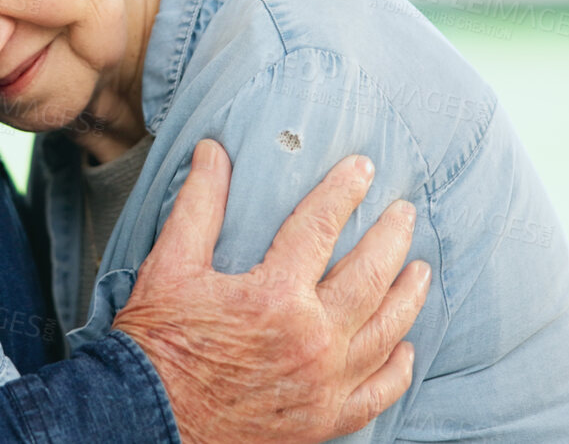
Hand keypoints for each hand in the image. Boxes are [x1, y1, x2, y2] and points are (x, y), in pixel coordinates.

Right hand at [112, 140, 429, 443]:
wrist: (148, 420)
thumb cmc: (156, 343)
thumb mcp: (169, 265)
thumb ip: (199, 205)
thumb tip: (212, 151)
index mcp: (275, 295)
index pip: (322, 226)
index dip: (344, 191)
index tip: (364, 169)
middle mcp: (311, 340)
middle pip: (370, 276)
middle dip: (392, 238)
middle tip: (405, 213)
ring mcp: (323, 384)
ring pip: (385, 331)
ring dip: (408, 296)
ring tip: (420, 270)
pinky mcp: (322, 420)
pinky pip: (377, 393)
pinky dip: (397, 370)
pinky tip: (405, 349)